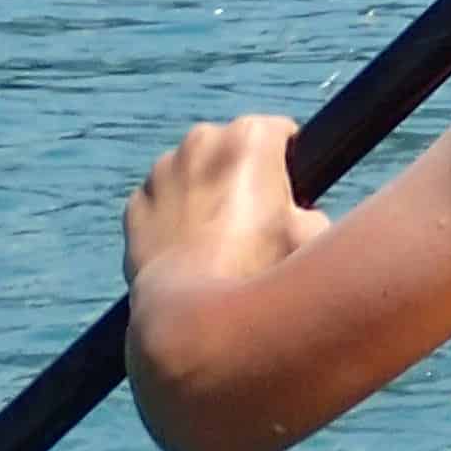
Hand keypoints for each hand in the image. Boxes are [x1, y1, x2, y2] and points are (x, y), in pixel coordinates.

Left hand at [126, 116, 330, 290]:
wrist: (190, 317)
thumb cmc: (257, 273)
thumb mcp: (314, 238)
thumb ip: (310, 213)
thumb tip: (300, 216)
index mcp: (249, 138)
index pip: (283, 133)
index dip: (293, 166)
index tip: (292, 195)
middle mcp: (200, 142)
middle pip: (234, 148)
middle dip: (245, 175)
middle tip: (259, 224)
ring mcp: (161, 172)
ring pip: (193, 173)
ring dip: (207, 193)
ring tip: (223, 243)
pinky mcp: (136, 205)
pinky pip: (162, 203)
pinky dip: (174, 219)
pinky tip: (192, 254)